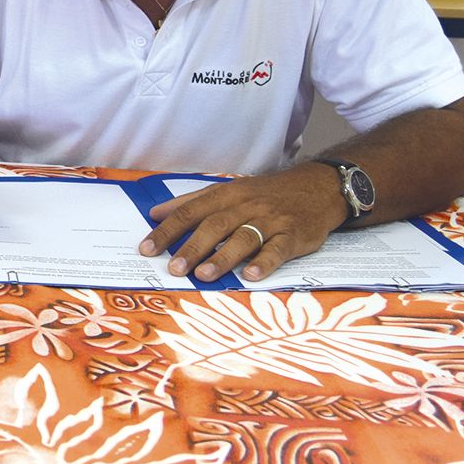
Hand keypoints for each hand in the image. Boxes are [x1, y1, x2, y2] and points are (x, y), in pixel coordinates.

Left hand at [139, 163, 347, 280]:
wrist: (317, 187)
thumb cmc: (264, 194)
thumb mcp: (227, 190)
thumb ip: (191, 203)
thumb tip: (155, 213)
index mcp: (225, 195)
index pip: (189, 212)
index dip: (167, 231)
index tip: (147, 249)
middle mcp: (245, 206)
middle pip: (214, 226)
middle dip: (191, 247)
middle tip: (173, 268)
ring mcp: (270, 220)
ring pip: (243, 238)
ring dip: (222, 257)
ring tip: (203, 275)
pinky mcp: (293, 235)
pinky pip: (277, 250)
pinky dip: (263, 263)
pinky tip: (250, 276)